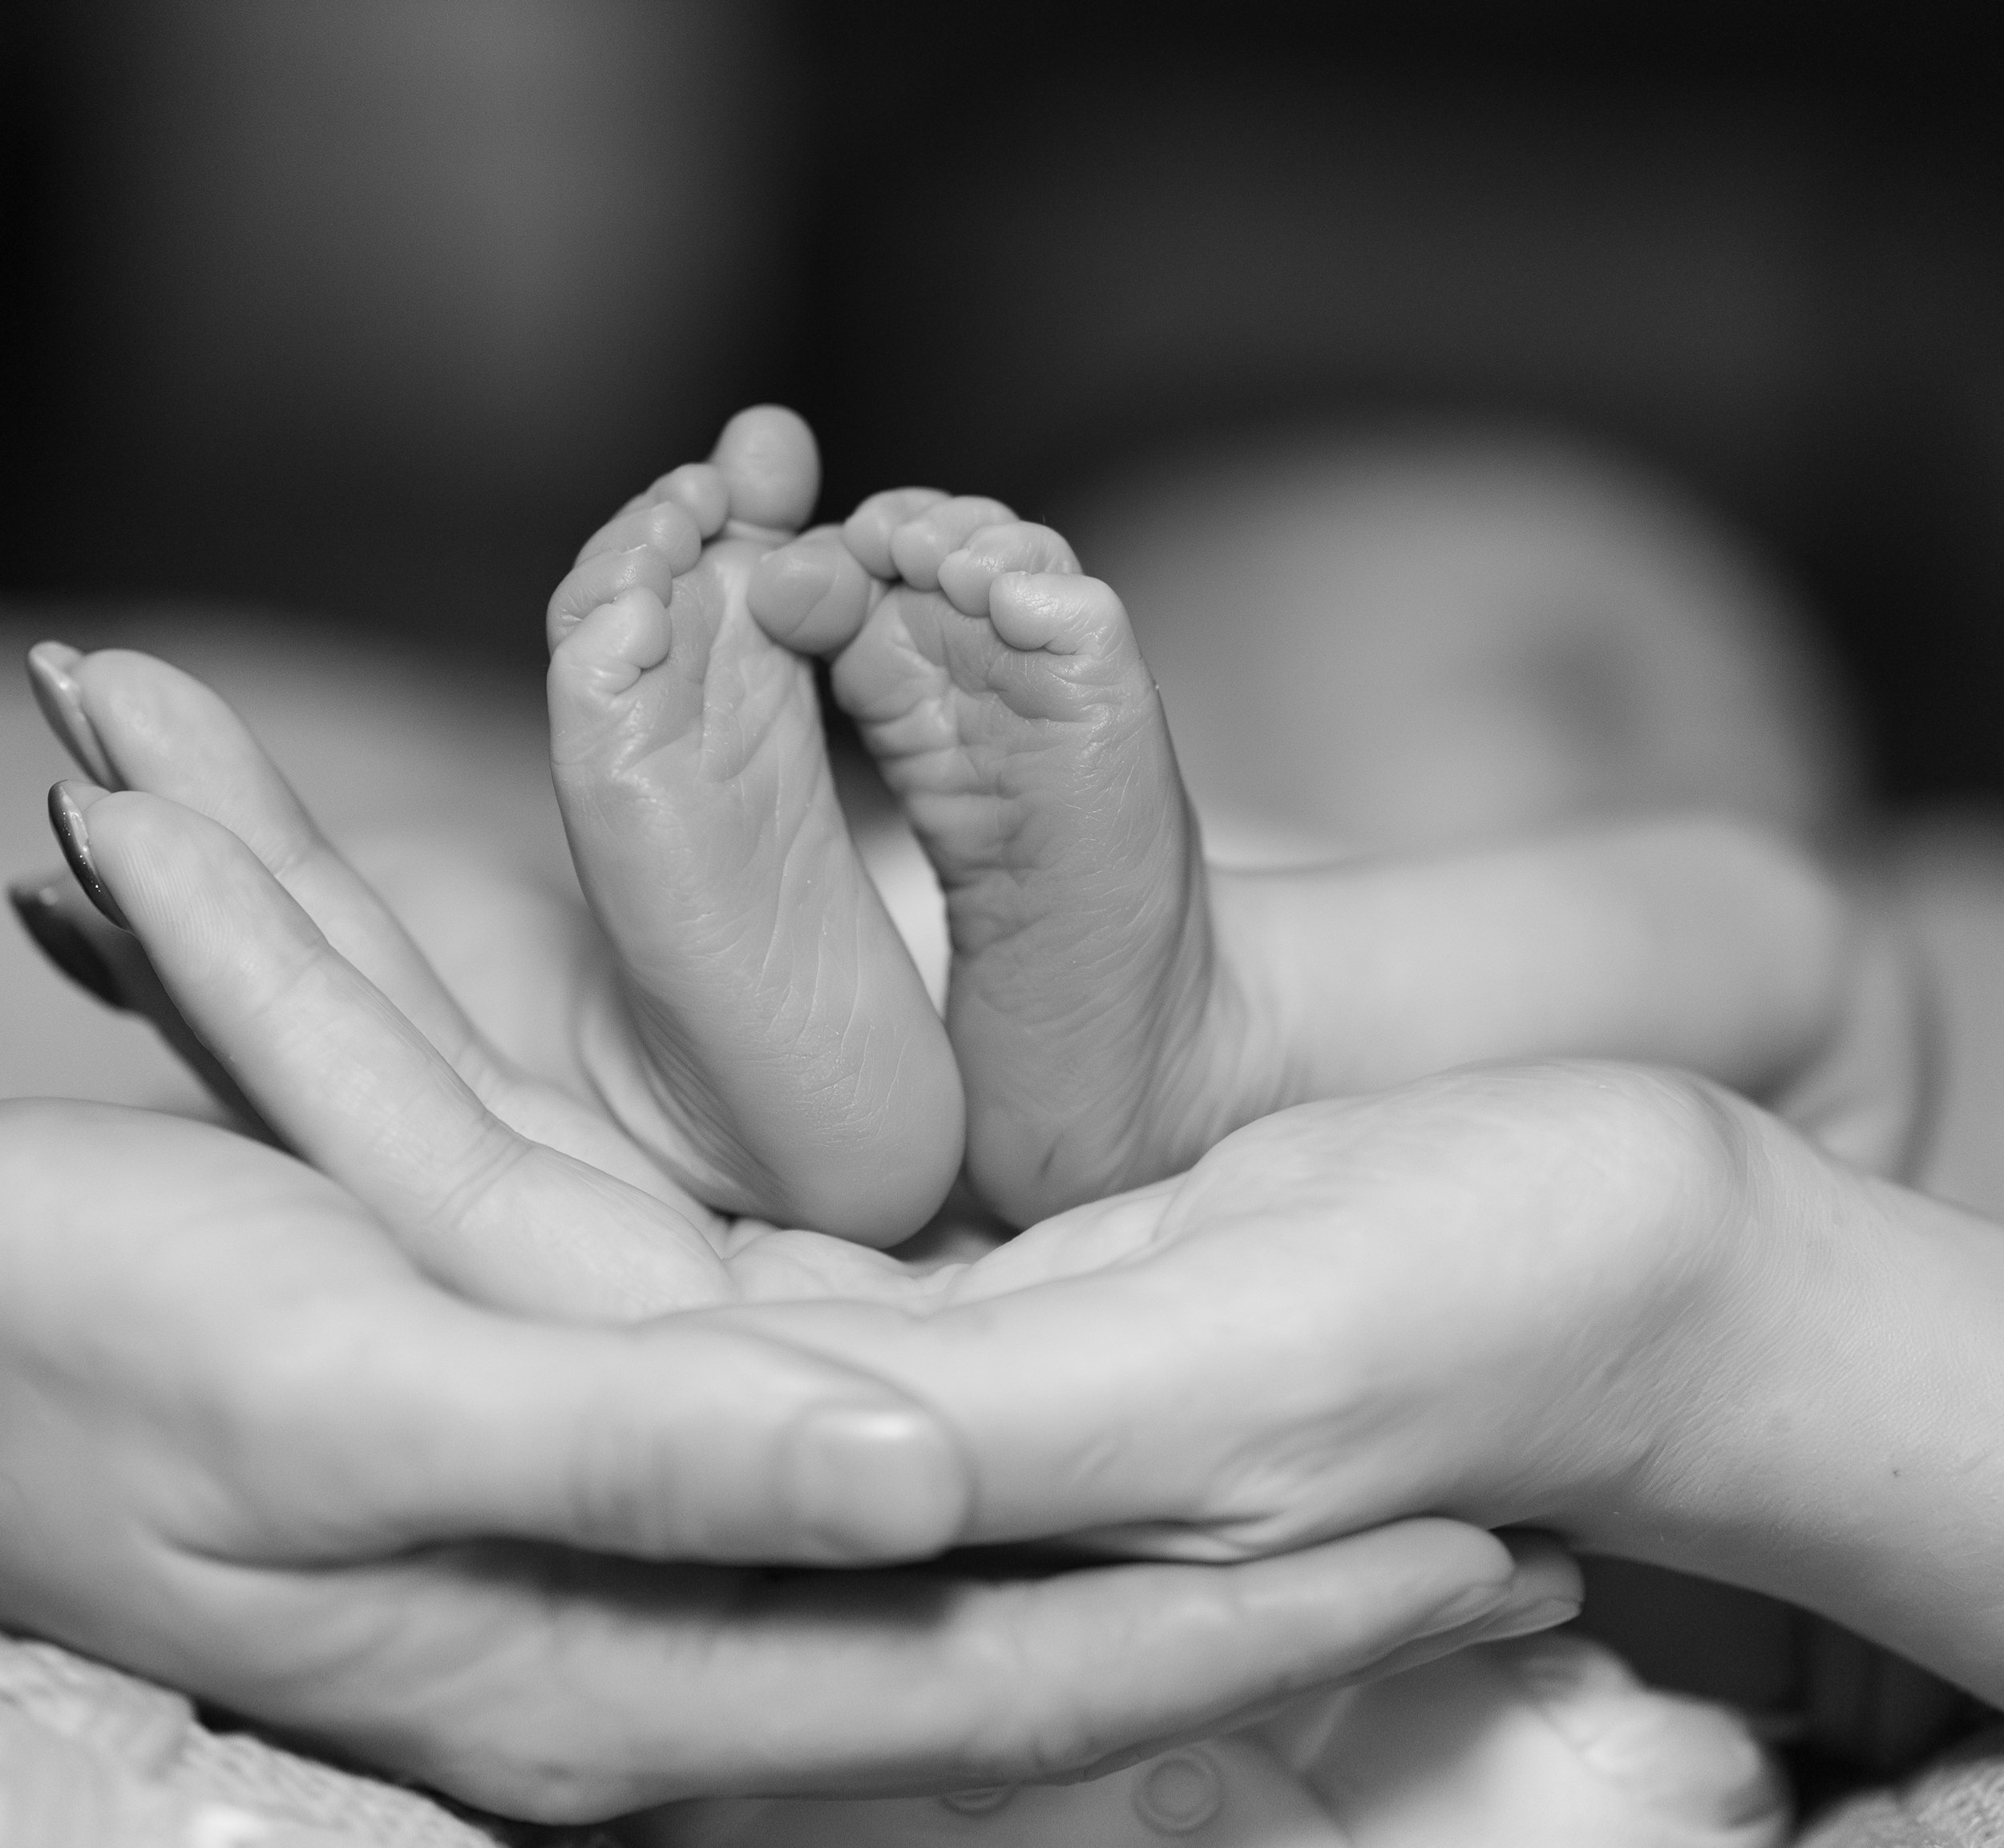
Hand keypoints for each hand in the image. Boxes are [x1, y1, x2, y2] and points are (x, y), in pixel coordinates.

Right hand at [0, 1095, 1573, 1819]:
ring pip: (981, 1614)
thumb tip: (912, 1478)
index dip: (1249, 1630)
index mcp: (615, 1666)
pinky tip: (1122, 1463)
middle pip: (1036, 1667)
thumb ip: (625, 1460)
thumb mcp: (341, 1396)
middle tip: (1499, 1536)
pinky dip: (1031, 1515)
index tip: (1467, 1546)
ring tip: (1374, 1507)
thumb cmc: (97, 1360)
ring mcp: (643, 1599)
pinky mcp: (614, 1517)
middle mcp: (659, 1665)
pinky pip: (874, 1538)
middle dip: (1277, 1615)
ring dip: (1182, 1568)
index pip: (1008, 1681)